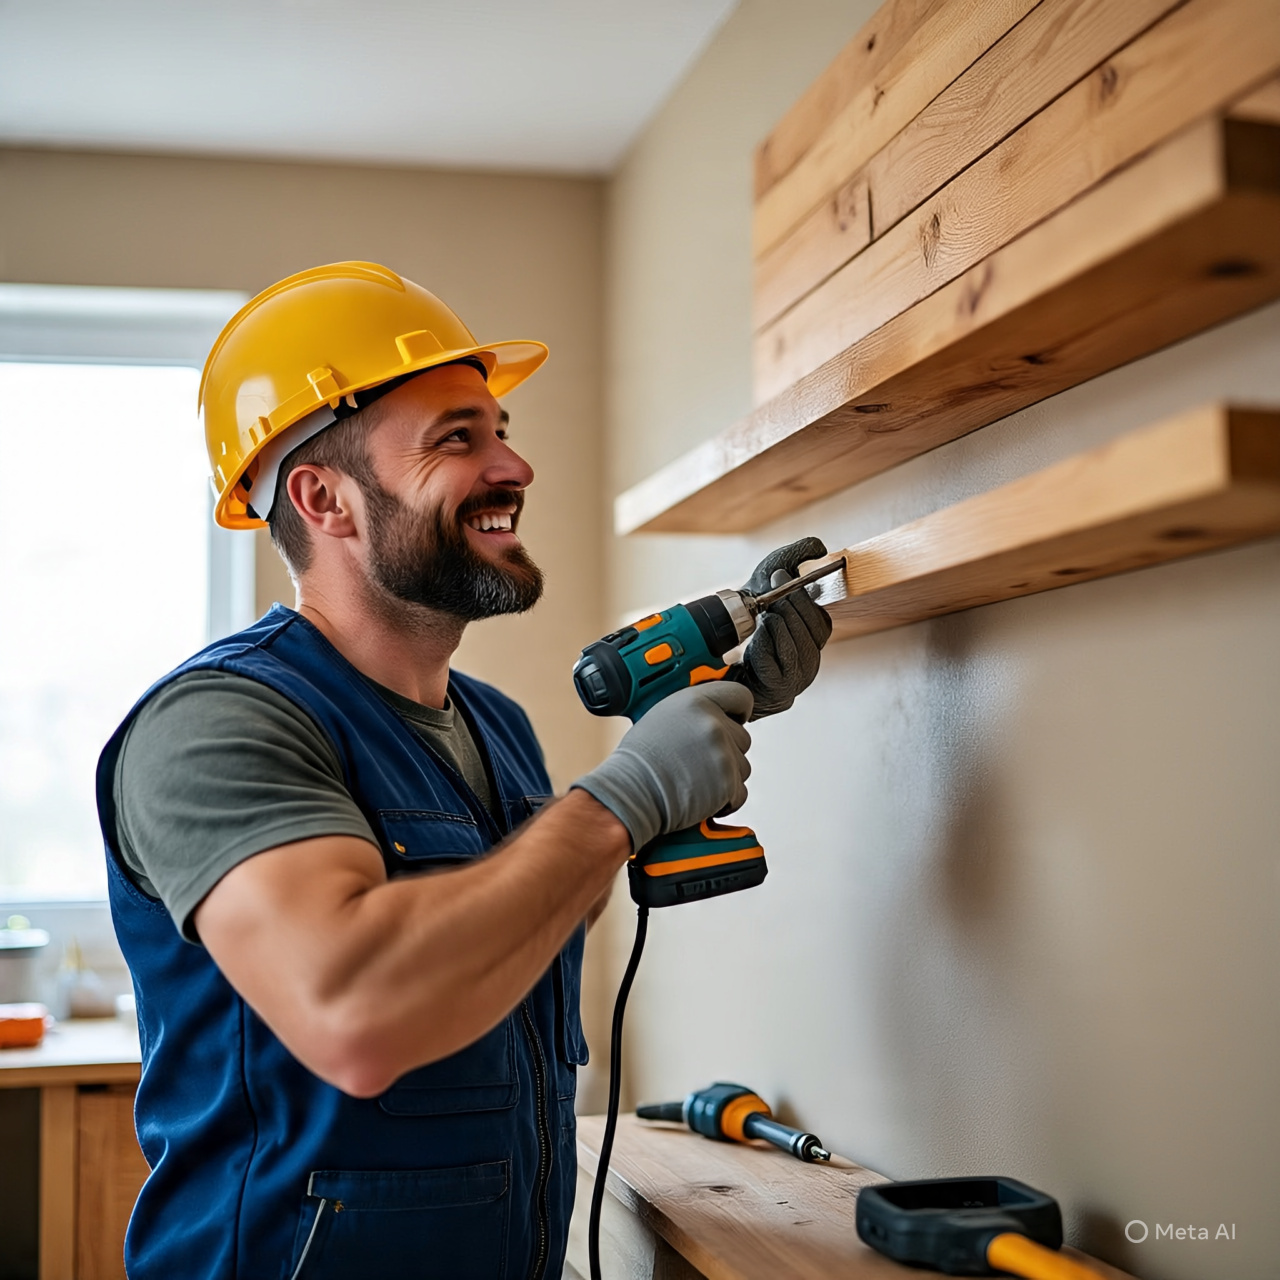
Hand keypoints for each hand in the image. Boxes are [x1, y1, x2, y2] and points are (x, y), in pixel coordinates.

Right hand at [571, 681, 753, 851]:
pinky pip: (739, 793)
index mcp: (696, 702)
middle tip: (698, 762)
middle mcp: (712, 724)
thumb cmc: (638, 761)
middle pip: (743, 738)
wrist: (631, 793)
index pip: (740, 696)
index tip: (734, 720)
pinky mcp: (727, 783)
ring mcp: (722, 754)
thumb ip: (693, 713)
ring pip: (742, 767)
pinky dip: (724, 801)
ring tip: (694, 780)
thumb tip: (714, 716)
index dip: (738, 711)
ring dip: (725, 778)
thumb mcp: (662, 717)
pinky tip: (699, 797)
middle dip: (726, 752)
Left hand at [731, 537, 832, 717]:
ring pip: (796, 647)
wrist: (722, 660)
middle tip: (774, 593)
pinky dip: (767, 646)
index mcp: (812, 640)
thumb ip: (797, 559)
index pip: (821, 622)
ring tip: (765, 615)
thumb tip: (820, 548)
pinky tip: (757, 638)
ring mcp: (796, 679)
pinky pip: (777, 666)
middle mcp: (809, 661)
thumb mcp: (770, 584)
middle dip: (792, 608)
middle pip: (812, 634)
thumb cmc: (751, 619)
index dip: (805, 598)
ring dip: (779, 626)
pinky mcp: (778, 690)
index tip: (784, 576)